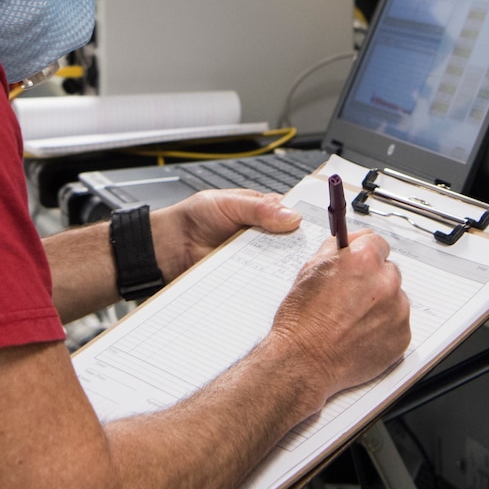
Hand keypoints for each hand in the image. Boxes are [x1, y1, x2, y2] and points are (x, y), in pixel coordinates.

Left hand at [150, 188, 301, 280]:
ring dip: (282, 269)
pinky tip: (269, 285)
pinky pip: (260, 283)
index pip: (295, 218)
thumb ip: (260, 208)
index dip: (308, 225)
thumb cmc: (195, 217)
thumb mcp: (229, 203)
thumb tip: (292, 216)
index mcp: (265, 212)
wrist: (168, 245)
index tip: (320, 232)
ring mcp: (255, 259)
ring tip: (288, 270)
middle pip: (291, 245)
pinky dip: (264, 284)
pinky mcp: (244, 278)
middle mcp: (264, 237)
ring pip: (278, 266)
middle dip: (298, 251)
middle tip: (306, 255)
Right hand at [269, 229, 410, 399]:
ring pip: (395, 299)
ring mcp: (397, 311)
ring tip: (352, 321)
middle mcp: (386, 282)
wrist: (304, 361)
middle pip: (388, 271)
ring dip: (380, 305)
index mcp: (364, 260)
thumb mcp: (310, 270)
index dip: (364, 254)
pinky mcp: (402, 336)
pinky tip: (360, 335)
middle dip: (373, 280)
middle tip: (351, 298)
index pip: (377, 243)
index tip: (360, 263)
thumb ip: (335, 249)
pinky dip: (384, 329)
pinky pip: (398, 325)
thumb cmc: (301, 321)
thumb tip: (348, 242)